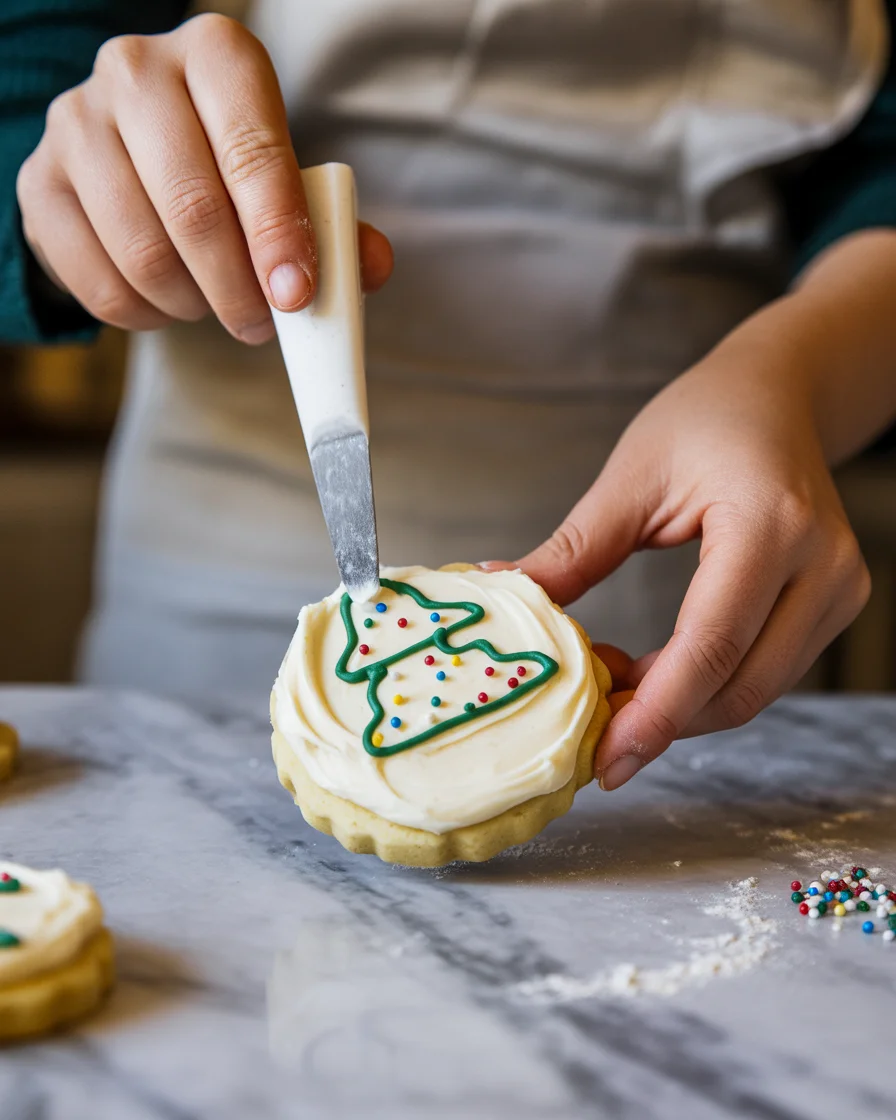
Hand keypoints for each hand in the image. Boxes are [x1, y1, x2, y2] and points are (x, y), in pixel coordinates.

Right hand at [16, 14, 392, 342]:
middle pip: (193, 209)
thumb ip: (332, 224)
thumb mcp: (287, 177)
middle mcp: (137, 72)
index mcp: (216, 56)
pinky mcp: (40, 184)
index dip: (278, 233)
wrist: (133, 150)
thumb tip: (367, 268)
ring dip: (193, 304)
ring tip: (217, 305)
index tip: (296, 294)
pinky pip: (99, 284)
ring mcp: (77, 124)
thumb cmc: (227, 164)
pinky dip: (147, 315)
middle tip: (262, 324)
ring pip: (142, 253)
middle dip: (238, 289)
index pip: (251, 150)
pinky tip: (169, 302)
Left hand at [486, 287, 874, 789]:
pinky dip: (705, 685)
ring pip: (756, 689)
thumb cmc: (705, 420)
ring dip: (681, 707)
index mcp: (769, 524)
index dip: (657, 713)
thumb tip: (503, 594)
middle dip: (663, 721)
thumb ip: (574, 550)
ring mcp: (838, 588)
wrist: (777, 396)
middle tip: (591, 729)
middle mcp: (821, 564)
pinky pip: (766, 669)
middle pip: (741, 686)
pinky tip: (653, 672)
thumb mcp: (630, 478)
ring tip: (613, 686)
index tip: (605, 758)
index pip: (712, 644)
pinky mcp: (833, 603)